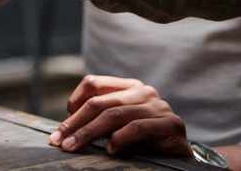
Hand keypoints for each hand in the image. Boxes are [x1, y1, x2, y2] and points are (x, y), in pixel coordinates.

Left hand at [49, 75, 190, 157]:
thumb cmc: (144, 141)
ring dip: (89, 133)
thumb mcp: (117, 126)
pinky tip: (111, 151)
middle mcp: (143, 91)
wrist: (180, 156)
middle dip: (75, 124)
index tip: (62, 125)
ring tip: (75, 147)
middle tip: (60, 141)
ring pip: (114, 115)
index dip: (74, 101)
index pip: (93, 83)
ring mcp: (158, 106)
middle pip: (99, 103)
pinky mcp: (172, 124)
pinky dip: (120, 138)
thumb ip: (98, 120)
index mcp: (128, 86)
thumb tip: (65, 129)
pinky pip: (138, 127)